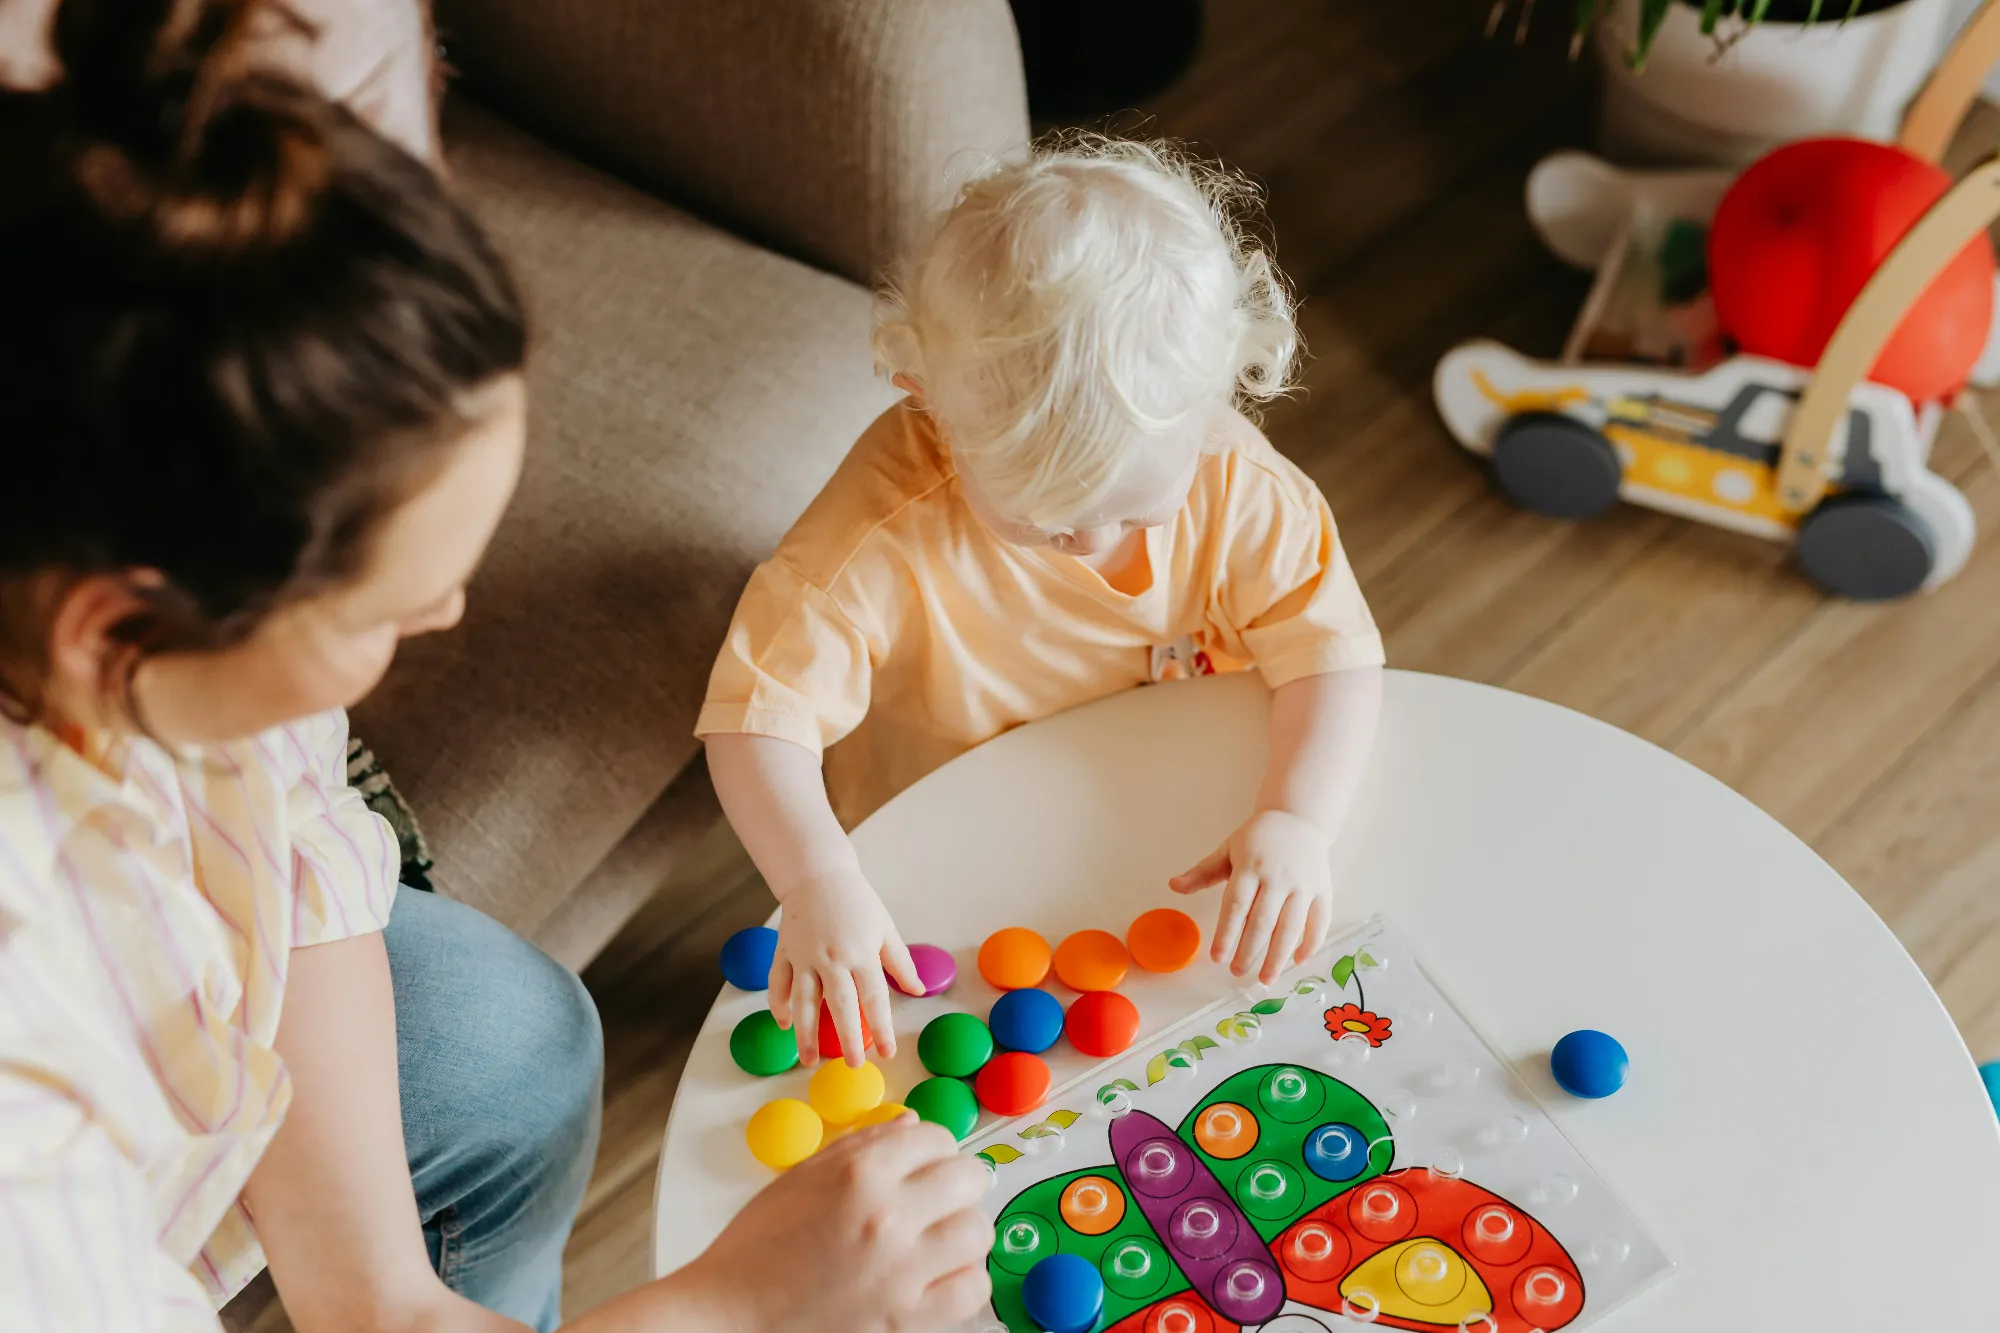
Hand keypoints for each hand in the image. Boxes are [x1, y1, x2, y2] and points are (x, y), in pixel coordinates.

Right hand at [675, 1115, 993, 1332]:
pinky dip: (961, 1280)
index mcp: (858, 1174)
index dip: (932, 1149)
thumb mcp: (802, 1177)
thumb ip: (864, 1145)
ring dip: (962, 1232)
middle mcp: (886, 1217)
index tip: (924, 1164)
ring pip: (977, 1232)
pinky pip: (972, 1288)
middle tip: (938, 1199)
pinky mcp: (908, 1320)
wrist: (730, 1317)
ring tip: (936, 1240)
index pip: (935, 1137)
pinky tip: (935, 1277)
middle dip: (957, 1183)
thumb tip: (912, 1125)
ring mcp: (902, 1272)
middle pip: (969, 1178)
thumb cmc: (757, 1250)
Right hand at [772, 865, 921, 1066]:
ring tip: (809, 1061)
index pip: (874, 998)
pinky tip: (784, 1025)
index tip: (887, 1051)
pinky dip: (779, 1005)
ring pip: (804, 1001)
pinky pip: (778, 983)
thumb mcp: (884, 928)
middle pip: (840, 1006)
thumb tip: (917, 990)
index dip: (881, 1027)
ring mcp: (804, 956)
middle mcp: (832, 958)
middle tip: (854, 1065)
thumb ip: (900, 962)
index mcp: (861, 952)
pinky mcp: (783, 952)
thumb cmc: (856, 901)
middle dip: (847, 1039)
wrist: (817, 873)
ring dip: (805, 1033)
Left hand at [1170, 809, 1333, 982]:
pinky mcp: (1323, 890)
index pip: (1236, 906)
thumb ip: (1203, 872)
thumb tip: (1173, 886)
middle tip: (1237, 972)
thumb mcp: (1227, 849)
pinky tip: (1298, 962)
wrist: (1298, 818)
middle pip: (1263, 921)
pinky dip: (1311, 944)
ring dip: (1279, 956)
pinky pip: (1319, 922)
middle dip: (1249, 951)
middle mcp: (1278, 877)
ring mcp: (1303, 885)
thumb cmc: (1258, 838)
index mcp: (1250, 866)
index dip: (1226, 934)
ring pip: (1291, 927)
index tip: (1217, 958)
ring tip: (1266, 978)